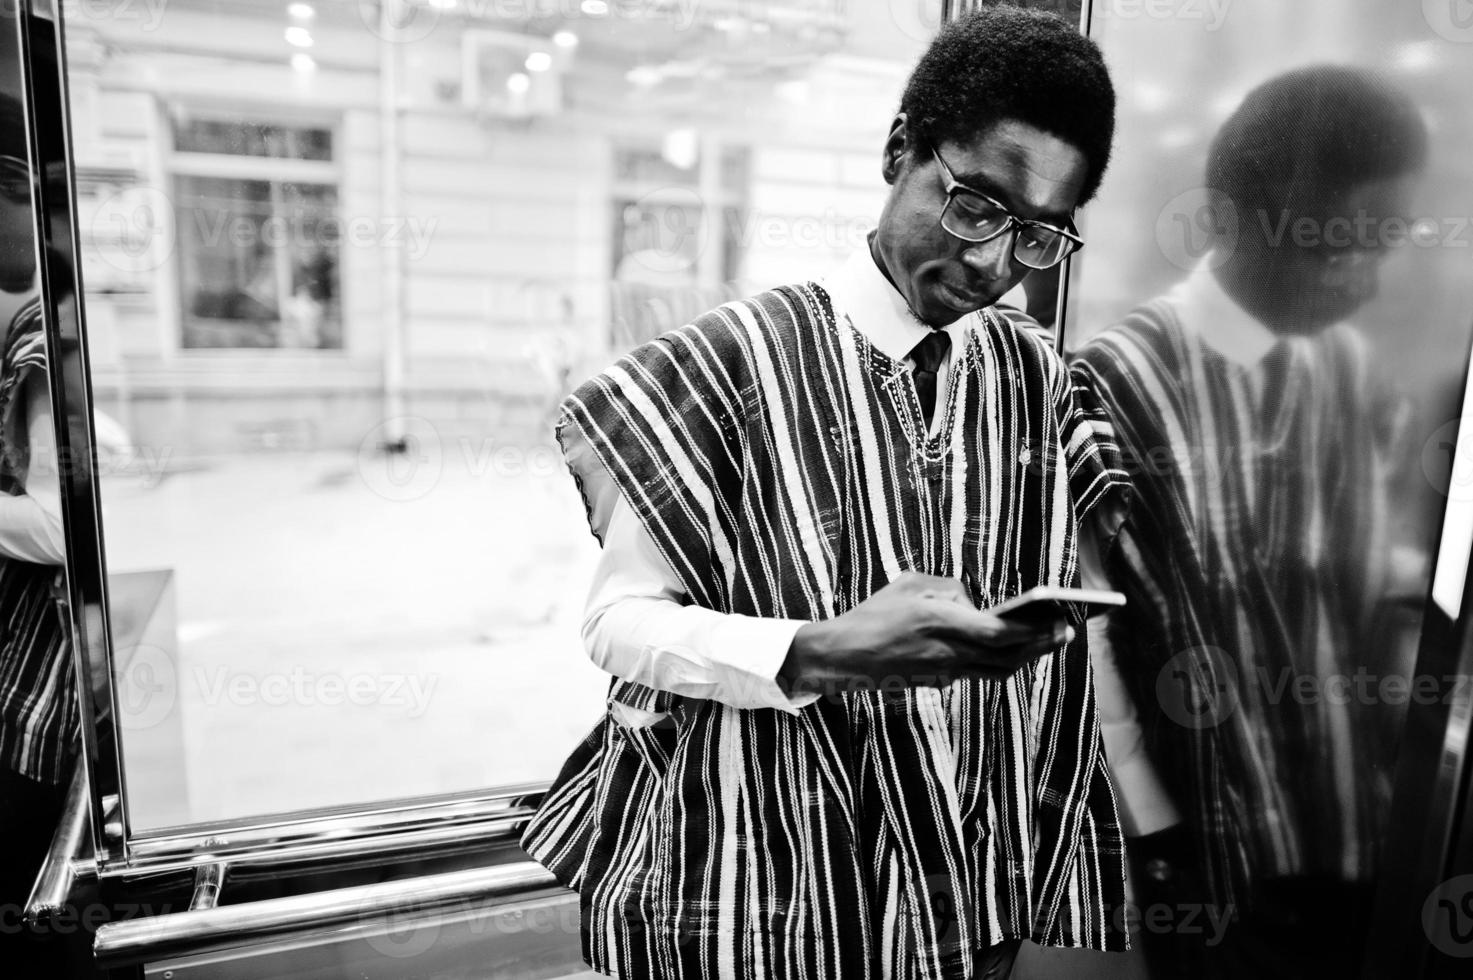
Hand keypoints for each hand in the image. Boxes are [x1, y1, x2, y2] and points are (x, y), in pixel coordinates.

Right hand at [778, 572, 1070, 696]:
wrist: (843, 656)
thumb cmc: (873, 613)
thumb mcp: (909, 585)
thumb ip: (949, 590)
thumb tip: (974, 602)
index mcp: (939, 623)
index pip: (998, 633)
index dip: (1033, 631)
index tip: (1059, 620)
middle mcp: (947, 653)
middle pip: (1007, 656)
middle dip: (1041, 644)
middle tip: (1066, 631)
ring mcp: (944, 672)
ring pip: (998, 669)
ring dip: (1027, 656)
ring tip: (1048, 640)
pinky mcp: (940, 682)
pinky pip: (979, 672)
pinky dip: (1000, 660)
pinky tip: (1014, 648)